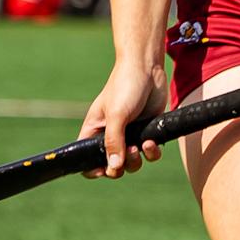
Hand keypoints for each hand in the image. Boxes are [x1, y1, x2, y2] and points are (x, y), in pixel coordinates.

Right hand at [78, 63, 165, 179]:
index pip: (87, 159)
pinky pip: (149, 153)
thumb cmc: (125, 86)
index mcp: (94, 131)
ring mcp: (130, 135)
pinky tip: (152, 141)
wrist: (148, 68)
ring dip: (137, 161)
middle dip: (121, 166)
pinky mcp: (148, 132)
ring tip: (142, 145)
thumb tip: (113, 168)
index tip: (102, 171)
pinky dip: (152, 152)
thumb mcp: (117, 115)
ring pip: (132, 163)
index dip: (93, 169)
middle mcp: (111, 136)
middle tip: (130, 153)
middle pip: (112, 166)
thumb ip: (114, 142)